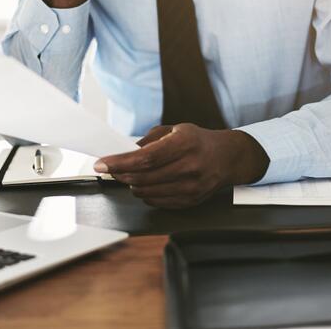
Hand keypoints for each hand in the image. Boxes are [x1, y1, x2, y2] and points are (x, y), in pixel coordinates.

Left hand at [94, 124, 270, 208]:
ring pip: (147, 192)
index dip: (119, 163)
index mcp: (185, 144)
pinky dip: (145, 194)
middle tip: (110, 169)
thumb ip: (149, 140)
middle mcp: (189, 167)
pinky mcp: (190, 201)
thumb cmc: (199, 141)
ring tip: (130, 175)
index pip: (145, 159)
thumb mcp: (175, 129)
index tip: (102, 164)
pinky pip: (157, 202)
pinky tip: (146, 184)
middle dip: (120, 174)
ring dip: (132, 184)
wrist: (228, 158)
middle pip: (143, 177)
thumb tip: (124, 151)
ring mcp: (191, 187)